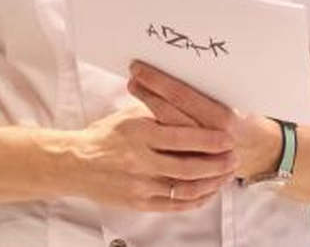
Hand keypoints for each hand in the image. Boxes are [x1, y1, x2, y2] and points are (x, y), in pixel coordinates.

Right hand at [64, 104, 237, 211]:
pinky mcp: (138, 202)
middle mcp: (140, 160)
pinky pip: (173, 204)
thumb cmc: (104, 136)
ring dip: (210, 183)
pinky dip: (193, 200)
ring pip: (184, 187)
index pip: (182, 138)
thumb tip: (187, 105)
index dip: (208, 140)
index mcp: (139, 133)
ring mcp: (139, 184)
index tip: (228, 138)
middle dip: (216, 163)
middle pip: (188, 165)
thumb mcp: (130, 116)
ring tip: (225, 175)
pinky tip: (207, 193)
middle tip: (234, 158)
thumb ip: (157, 113)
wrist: (76, 164)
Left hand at [127, 61, 282, 180]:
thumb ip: (203, 92)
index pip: (182, 96)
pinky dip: (153, 136)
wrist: (252, 148)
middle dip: (148, 94)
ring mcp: (203, 156)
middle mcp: (211, 138)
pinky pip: (169, 153)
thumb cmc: (237, 117)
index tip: (139, 68)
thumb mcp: (228, 100)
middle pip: (170, 115)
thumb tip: (174, 62)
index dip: (158, 82)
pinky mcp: (194, 168)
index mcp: (221, 118)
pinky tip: (140, 120)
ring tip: (134, 89)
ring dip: (148, 109)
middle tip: (132, 77)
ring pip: (167, 133)